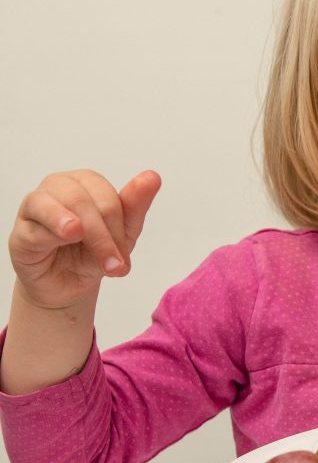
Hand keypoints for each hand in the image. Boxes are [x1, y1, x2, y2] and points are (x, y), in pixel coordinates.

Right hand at [9, 168, 160, 309]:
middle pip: (81, 200)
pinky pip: (33, 224)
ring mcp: (37, 206)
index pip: (105, 196)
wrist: (68, 285)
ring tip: (77, 234)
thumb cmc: (93, 254)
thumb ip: (136, 206)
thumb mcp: (123, 234)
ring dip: (70, 224)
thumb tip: (152, 176)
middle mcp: (60, 187)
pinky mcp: (21, 230)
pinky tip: (63, 239)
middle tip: (113, 265)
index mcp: (87, 184)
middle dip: (102, 235)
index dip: (117, 227)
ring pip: (51, 203)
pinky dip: (49, 232)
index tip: (124, 258)